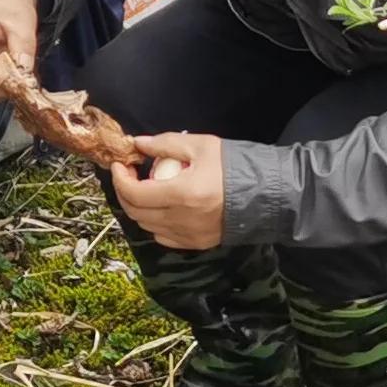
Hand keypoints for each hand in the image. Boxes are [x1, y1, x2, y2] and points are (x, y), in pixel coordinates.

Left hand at [108, 131, 224, 250]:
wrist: (266, 194)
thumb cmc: (234, 166)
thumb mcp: (201, 146)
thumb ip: (165, 144)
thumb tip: (137, 143)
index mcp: (182, 194)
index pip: (134, 193)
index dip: (120, 179)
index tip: (120, 165)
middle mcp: (181, 219)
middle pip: (135, 212)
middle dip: (125, 192)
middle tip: (129, 174)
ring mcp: (188, 235)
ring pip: (146, 226)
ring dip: (138, 207)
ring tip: (146, 188)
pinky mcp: (196, 243)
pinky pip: (163, 236)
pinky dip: (154, 222)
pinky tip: (162, 207)